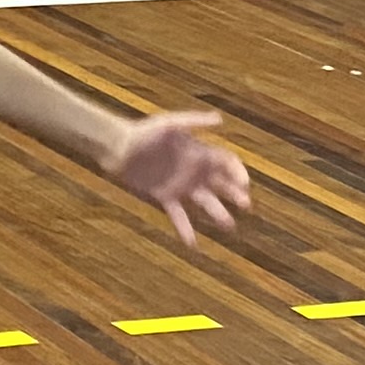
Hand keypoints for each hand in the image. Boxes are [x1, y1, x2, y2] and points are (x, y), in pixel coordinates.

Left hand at [99, 109, 248, 247]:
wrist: (117, 147)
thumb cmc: (143, 131)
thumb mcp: (169, 123)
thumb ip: (194, 121)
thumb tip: (220, 119)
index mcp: (198, 151)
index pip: (226, 162)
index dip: (237, 172)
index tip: (244, 184)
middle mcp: (193, 170)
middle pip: (221, 184)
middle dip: (235, 194)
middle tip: (246, 205)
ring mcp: (180, 185)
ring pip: (205, 202)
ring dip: (218, 213)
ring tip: (230, 226)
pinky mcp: (164, 197)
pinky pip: (179, 215)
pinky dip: (186, 229)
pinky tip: (193, 244)